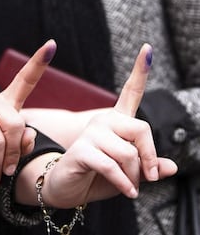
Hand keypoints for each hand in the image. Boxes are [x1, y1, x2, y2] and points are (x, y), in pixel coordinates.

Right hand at [16, 44, 177, 207]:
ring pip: (128, 153)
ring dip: (134, 176)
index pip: (130, 92)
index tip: (147, 48)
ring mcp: (90, 135)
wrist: (68, 188)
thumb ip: (150, 167)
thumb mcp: (131, 173)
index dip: (140, 71)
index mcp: (116, 122)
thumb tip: (172, 166)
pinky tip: (127, 191)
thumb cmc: (98, 177)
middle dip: (150, 157)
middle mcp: (103, 122)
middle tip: (149, 176)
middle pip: (141, 129)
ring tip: (129, 185)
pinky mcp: (81, 151)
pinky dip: (124, 183)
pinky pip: (112, 166)